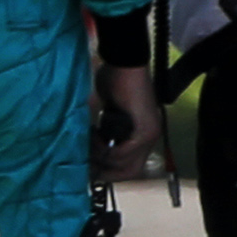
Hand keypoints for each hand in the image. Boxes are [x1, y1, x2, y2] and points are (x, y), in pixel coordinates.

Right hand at [94, 61, 166, 181]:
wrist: (125, 65)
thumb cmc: (115, 81)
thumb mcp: (106, 112)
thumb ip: (103, 131)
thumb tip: (87, 150)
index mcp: (142, 134)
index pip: (129, 166)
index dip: (109, 171)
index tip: (90, 168)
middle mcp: (150, 138)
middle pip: (130, 171)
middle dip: (106, 172)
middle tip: (87, 166)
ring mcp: (150, 135)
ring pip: (127, 165)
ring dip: (103, 158)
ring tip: (88, 142)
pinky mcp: (145, 131)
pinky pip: (125, 153)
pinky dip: (108, 150)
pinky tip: (96, 138)